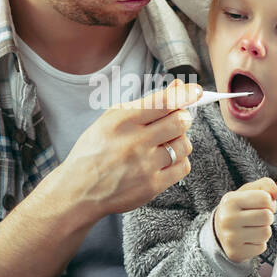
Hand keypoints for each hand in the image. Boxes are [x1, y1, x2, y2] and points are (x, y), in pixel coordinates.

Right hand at [57, 79, 202, 215]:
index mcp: (122, 120)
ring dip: (180, 141)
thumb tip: (179, 86)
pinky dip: (179, 161)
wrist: (79, 190)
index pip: (163, 102)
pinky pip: (183, 167)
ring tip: (164, 144)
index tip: (196, 91)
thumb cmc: (95, 151)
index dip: (185, 94)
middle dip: (182, 118)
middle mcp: (135, 141)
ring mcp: (145, 165)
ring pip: (184, 144)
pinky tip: (164, 160)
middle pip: (180, 121)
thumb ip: (146, 103)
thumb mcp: (112, 120)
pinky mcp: (152, 185)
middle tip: (174, 122)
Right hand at [213, 177, 276, 263]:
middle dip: (268, 217)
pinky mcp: (235, 252)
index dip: (268, 202)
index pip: (265, 198)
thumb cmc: (240, 207)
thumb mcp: (249, 191)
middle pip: (267, 217)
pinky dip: (259, 243)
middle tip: (258, 218)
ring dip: (264, 230)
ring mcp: (230, 237)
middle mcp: (228, 219)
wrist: (220, 230)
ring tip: (253, 228)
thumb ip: (266, 185)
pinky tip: (248, 239)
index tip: (261, 205)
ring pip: (266, 233)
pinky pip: (261, 247)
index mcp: (231, 200)